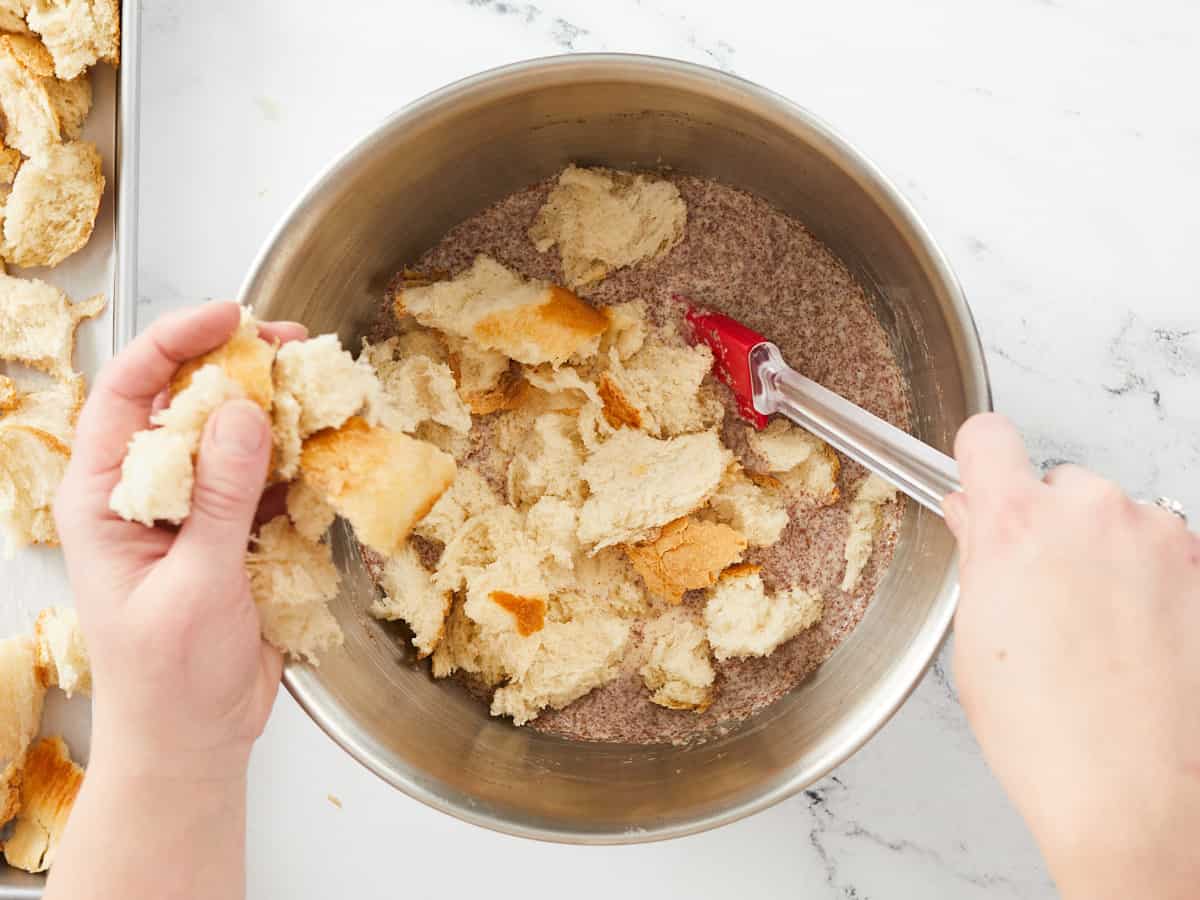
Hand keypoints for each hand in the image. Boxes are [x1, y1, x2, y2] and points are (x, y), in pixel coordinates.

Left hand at [54, 302, 303, 781]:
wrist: (196, 740)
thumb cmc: (168, 678)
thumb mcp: (193, 583)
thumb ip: (219, 497)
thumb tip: (242, 412)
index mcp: (104, 496)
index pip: (126, 392)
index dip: (174, 342)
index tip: (229, 316)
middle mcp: (147, 491)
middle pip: (186, 401)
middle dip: (238, 365)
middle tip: (292, 344)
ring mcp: (195, 509)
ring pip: (234, 434)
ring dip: (278, 408)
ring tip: (321, 384)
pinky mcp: (237, 530)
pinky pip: (268, 477)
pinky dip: (298, 457)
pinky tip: (327, 442)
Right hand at [944, 413, 1199, 898]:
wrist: (1139, 796)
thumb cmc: (1050, 735)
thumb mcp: (976, 640)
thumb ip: (979, 559)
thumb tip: (977, 518)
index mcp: (1017, 525)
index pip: (989, 436)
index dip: (981, 459)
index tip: (983, 478)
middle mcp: (1091, 513)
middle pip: (1060, 482)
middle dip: (1050, 524)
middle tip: (1043, 589)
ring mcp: (1160, 537)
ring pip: (1118, 518)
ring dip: (1106, 552)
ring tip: (1098, 629)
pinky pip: (1165, 551)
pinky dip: (1151, 582)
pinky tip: (1138, 641)